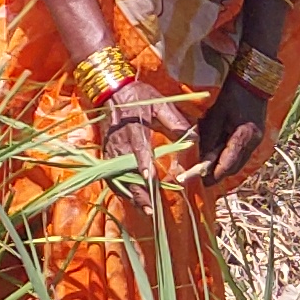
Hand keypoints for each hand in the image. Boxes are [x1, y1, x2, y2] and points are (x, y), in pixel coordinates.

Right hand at [93, 87, 176, 211]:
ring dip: (130, 194)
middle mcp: (119, 142)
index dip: (143, 164)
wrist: (110, 90)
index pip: (138, 149)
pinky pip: (111, 175)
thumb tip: (193, 137)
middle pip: (126, 171)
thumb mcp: (160, 103)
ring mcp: (110, 149)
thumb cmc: (138, 96)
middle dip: (138, 191)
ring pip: (118, 177)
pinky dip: (121, 189)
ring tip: (145, 209)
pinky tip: (132, 199)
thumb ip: (175, 120)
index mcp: (134, 129)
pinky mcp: (106, 153)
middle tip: (151, 208)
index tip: (151, 179)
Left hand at [180, 75, 271, 190]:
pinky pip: (240, 153)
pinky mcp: (254, 136)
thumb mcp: (216, 114)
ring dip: (223, 167)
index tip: (201, 183)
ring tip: (205, 171)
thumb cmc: (233, 95)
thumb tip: (200, 157)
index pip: (228, 163)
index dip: (214, 175)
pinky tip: (215, 158)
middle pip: (234, 166)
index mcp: (245, 137)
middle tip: (200, 179)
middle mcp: (254, 142)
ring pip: (238, 161)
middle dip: (218, 174)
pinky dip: (228, 158)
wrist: (254, 81)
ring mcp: (256, 140)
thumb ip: (209, 137)